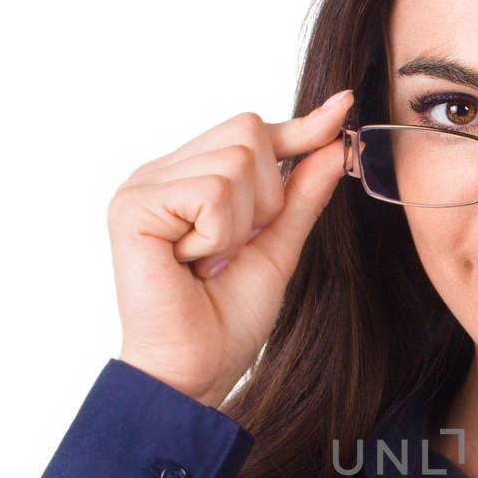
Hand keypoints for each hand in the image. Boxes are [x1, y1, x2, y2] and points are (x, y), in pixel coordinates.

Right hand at [108, 90, 352, 407]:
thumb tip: (333, 144)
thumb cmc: (226, 321)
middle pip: (249, 131)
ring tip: (209, 262)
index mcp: (188, 179)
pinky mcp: (134, 205)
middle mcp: (161, 172)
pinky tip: (192, 264)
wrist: (195, 372)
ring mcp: (142, 185)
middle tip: (232, 249)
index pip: (251, 131)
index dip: (299, 127)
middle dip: (266, 196)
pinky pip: (213, 192)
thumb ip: (301, 197)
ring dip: (241, 225)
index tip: (344, 106)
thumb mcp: (277, 249)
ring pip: (236, 162)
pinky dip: (219, 236)